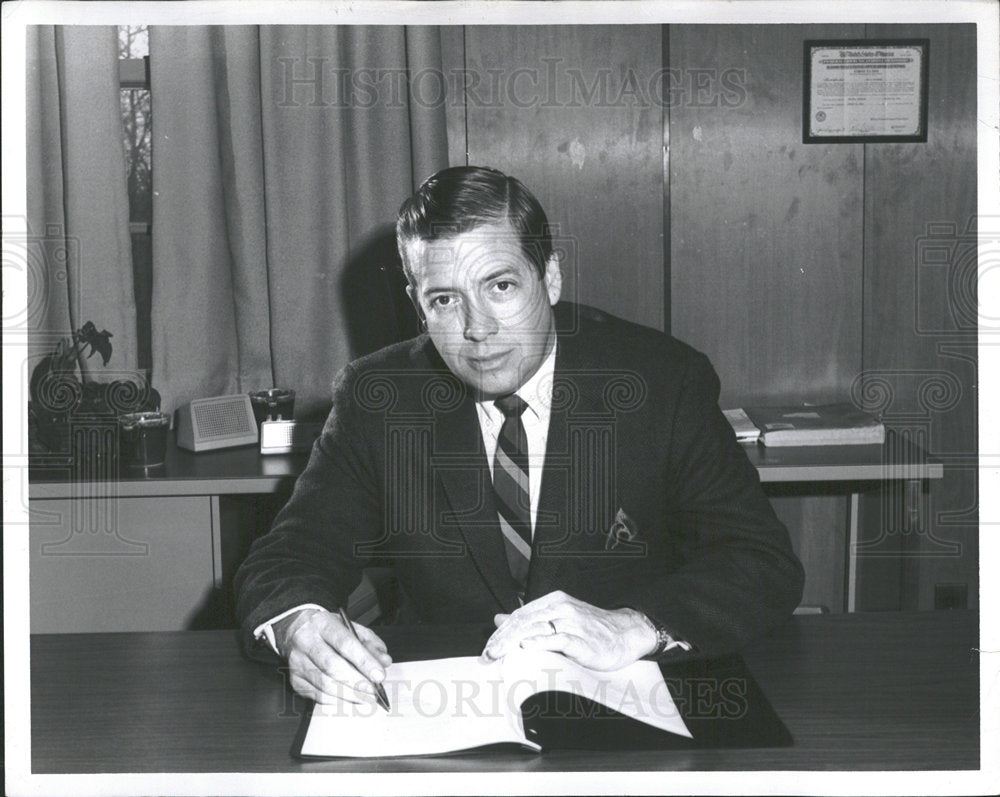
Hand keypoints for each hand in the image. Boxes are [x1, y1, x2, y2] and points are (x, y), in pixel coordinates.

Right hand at [274, 608, 391, 703]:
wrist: (296, 630)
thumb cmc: (328, 630)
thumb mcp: (351, 627)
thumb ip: (371, 643)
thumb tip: (384, 662)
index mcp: (322, 623)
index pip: (345, 643)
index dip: (364, 661)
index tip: (379, 675)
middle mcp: (306, 641)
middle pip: (332, 665)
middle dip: (357, 681)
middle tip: (373, 691)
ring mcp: (297, 661)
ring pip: (324, 683)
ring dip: (348, 694)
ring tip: (365, 698)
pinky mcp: (295, 679)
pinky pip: (317, 695)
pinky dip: (336, 700)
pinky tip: (349, 698)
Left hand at [481, 590, 656, 670]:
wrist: (626, 633)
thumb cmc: (592, 630)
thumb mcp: (559, 618)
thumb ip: (530, 619)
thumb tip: (500, 618)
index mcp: (554, 601)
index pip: (519, 615)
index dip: (501, 632)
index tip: (488, 648)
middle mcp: (561, 608)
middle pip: (523, 622)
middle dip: (502, 640)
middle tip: (487, 655)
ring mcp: (572, 622)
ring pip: (535, 629)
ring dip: (512, 644)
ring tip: (498, 655)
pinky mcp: (582, 638)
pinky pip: (557, 639)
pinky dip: (540, 642)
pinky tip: (527, 647)